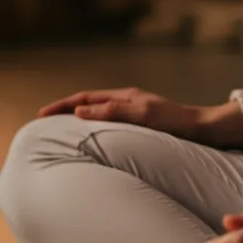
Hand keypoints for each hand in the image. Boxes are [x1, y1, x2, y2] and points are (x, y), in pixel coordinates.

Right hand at [36, 86, 204, 141]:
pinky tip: (90, 146)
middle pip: (89, 105)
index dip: (63, 106)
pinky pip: (109, 128)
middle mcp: (128, 103)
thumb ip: (113, 111)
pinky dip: (94, 134)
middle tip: (44, 127)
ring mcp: (134, 115)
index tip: (41, 115)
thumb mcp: (143, 114)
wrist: (201, 130)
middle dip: (66, 113)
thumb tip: (79, 111)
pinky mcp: (140, 129)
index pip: (86, 98)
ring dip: (78, 124)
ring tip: (60, 137)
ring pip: (98, 117)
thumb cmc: (174, 121)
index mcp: (126, 97)